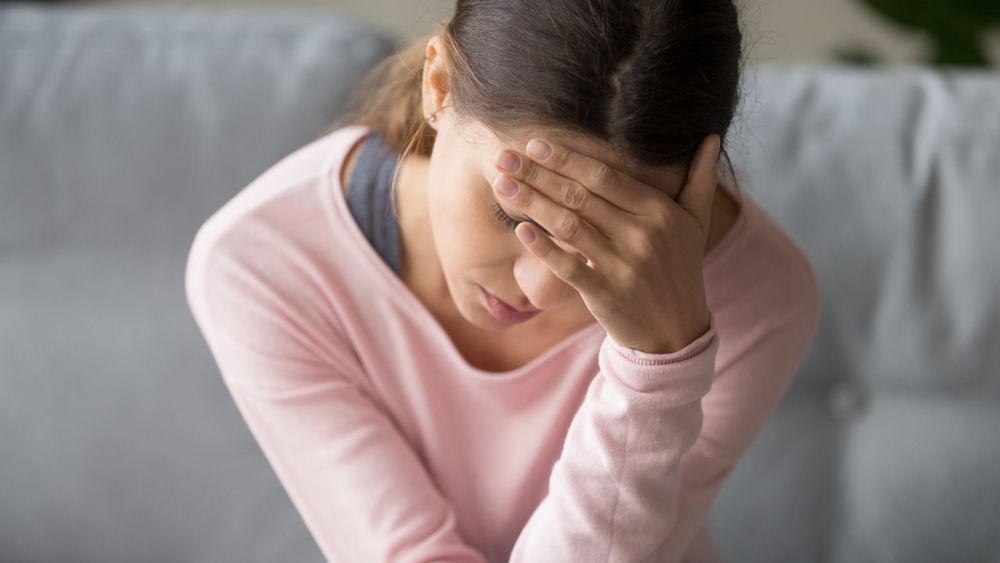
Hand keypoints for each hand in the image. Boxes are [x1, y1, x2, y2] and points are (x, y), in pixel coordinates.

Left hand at [491, 134, 720, 353]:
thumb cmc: (680, 270)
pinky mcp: (606, 294)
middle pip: (580, 195)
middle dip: (538, 174)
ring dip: (532, 203)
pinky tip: (520, 230)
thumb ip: (700, 180)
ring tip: (501, 185)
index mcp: (660, 212)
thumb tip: (711, 138)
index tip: (535, 144)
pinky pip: (569, 267)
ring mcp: (624, 266)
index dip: (567, 158)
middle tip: (504, 157)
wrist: (677, 332)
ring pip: (569, 226)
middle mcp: (642, 235)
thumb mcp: (696, 224)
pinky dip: (543, 248)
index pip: (605, 176)